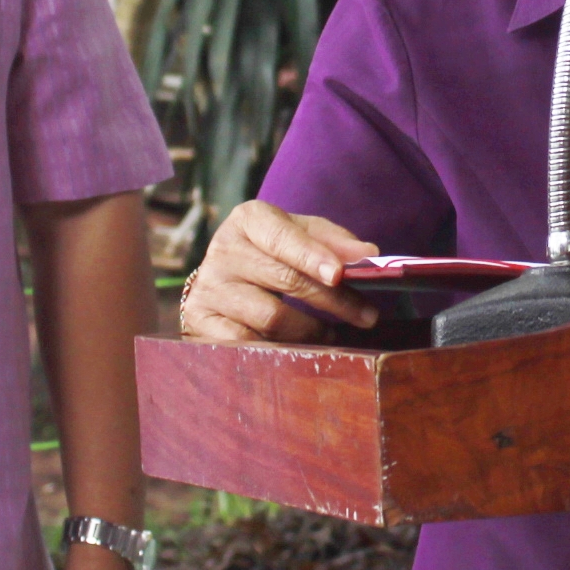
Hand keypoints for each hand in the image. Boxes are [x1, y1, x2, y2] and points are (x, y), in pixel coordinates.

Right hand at [179, 203, 378, 342]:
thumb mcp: (300, 235)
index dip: (313, 256)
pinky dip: (280, 349)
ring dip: (311, 331)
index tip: (340, 274)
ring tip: (331, 333)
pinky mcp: (200, 322)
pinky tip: (297, 349)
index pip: (284, 238)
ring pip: (271, 318)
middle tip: (367, 316)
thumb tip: (369, 255)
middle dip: (333, 301)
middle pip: (286, 280)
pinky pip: (249, 344)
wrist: (221, 278)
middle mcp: (223, 249)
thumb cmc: (271, 252)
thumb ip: (333, 241)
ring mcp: (209, 287)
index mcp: (249, 220)